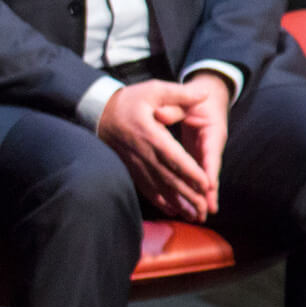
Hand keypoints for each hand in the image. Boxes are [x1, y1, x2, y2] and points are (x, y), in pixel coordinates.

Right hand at [96, 80, 215, 220]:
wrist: (98, 113)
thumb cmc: (128, 101)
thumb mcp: (153, 90)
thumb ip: (180, 94)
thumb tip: (205, 94)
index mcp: (151, 134)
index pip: (174, 157)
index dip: (190, 172)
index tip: (207, 184)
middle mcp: (144, 153)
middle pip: (169, 178)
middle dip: (188, 196)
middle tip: (205, 210)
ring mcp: (137, 164)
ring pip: (160, 187)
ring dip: (177, 203)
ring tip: (194, 216)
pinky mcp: (132, 169)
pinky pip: (147, 188)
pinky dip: (161, 201)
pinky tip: (172, 210)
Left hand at [175, 71, 232, 214]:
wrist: (206, 94)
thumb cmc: (194, 96)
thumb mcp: (185, 96)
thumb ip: (174, 106)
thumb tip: (160, 114)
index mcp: (212, 130)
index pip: (211, 153)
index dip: (209, 170)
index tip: (208, 185)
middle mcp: (211, 145)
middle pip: (210, 171)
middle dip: (208, 192)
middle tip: (207, 211)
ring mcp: (205, 152)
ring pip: (203, 177)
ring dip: (201, 196)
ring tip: (200, 216)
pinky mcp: (197, 156)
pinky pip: (194, 175)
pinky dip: (192, 189)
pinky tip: (188, 206)